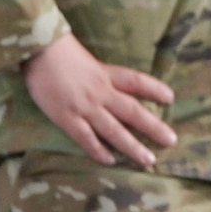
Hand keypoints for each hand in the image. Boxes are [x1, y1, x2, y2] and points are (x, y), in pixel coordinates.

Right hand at [22, 33, 174, 167]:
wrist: (39, 51)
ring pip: (114, 130)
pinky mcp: (66, 118)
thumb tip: (105, 80)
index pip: (137, 82)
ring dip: (132, 146)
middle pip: (133, 111)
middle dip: (153, 127)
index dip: (155, 89)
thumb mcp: (87, 58)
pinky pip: (86, 138)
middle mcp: (101, 92)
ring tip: (148, 160)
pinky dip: (98, 150)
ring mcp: (85, 107)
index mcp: (107, 73)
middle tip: (171, 141)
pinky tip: (111, 160)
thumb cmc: (59, 50)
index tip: (171, 98)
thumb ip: (98, 72)